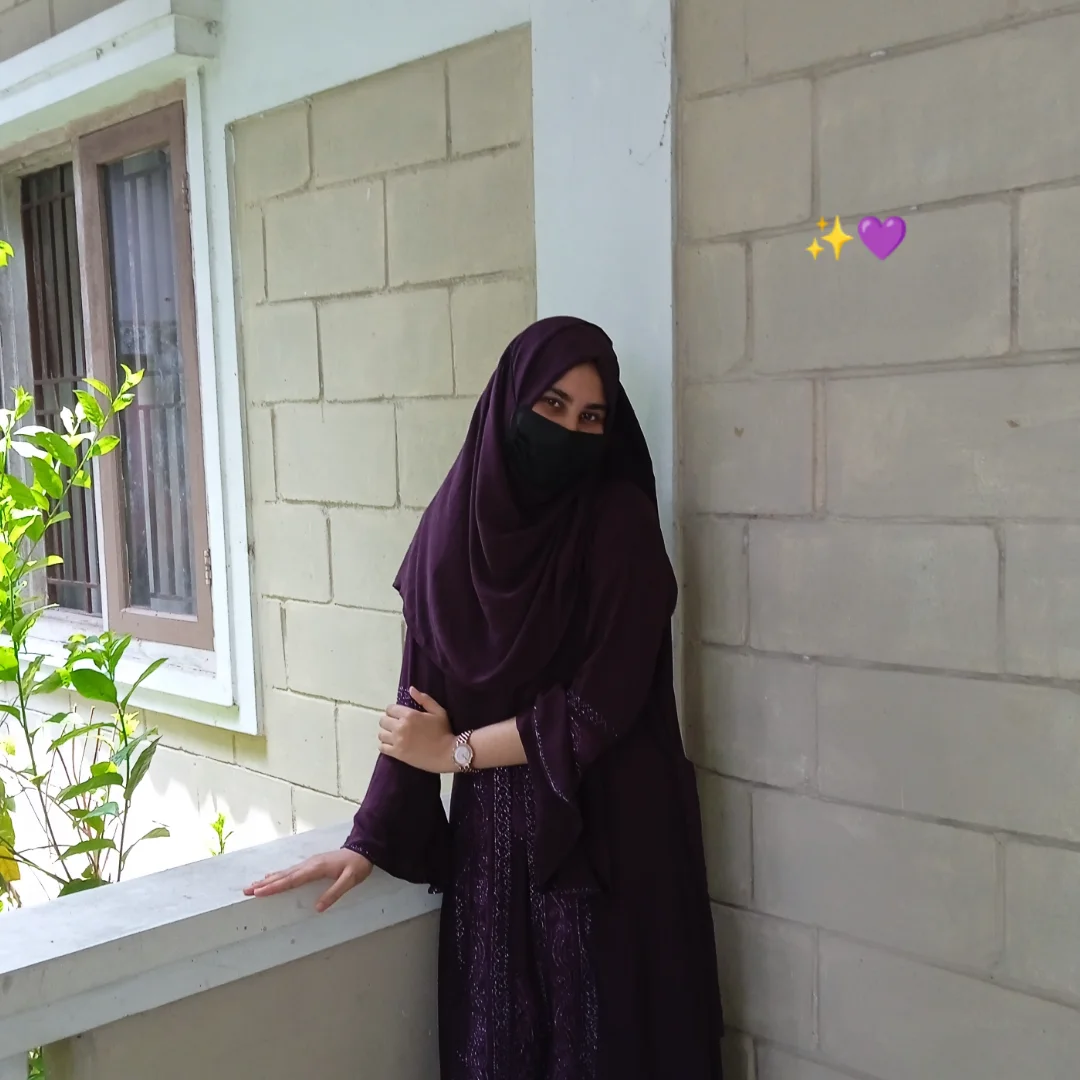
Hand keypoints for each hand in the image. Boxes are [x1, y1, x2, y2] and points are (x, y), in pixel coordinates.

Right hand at [244, 848, 372, 911]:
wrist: (363, 849)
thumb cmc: (357, 866)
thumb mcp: (350, 880)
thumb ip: (334, 893)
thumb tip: (318, 908)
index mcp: (316, 868)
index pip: (292, 879)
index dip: (275, 886)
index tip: (259, 892)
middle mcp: (309, 864)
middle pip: (284, 876)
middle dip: (265, 884)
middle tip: (247, 890)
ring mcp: (309, 863)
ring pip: (285, 872)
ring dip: (268, 879)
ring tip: (253, 885)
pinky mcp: (311, 864)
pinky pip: (290, 870)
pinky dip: (278, 875)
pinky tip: (271, 877)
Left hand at [378, 687, 453, 772]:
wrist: (447, 753)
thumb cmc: (444, 731)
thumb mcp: (438, 711)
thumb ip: (424, 699)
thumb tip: (411, 689)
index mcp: (410, 715)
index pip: (390, 709)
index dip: (394, 711)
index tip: (399, 715)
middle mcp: (400, 727)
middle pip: (383, 721)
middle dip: (389, 721)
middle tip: (397, 725)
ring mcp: (397, 741)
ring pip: (381, 734)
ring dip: (386, 733)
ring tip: (394, 735)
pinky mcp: (397, 754)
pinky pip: (382, 747)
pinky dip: (385, 745)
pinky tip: (392, 745)